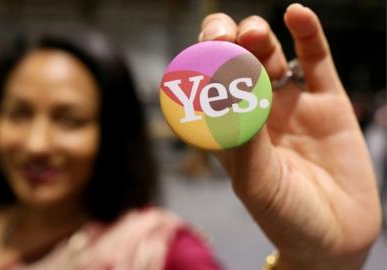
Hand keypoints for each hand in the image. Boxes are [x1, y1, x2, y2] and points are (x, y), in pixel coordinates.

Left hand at [199, 3, 380, 268]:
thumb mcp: (257, 183)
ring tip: (253, 32)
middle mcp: (255, 112)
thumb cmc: (286, 217)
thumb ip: (245, 141)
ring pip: (269, 56)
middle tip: (223, 36)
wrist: (335, 237)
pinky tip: (296, 14)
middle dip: (225, 42)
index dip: (199, 65)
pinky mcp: (326, 103)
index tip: (200, 57)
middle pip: (234, 62)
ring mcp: (290, 104)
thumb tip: (230, 97)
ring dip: (258, 37)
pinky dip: (307, 34)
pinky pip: (315, 61)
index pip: (205, 86)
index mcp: (228, 130)